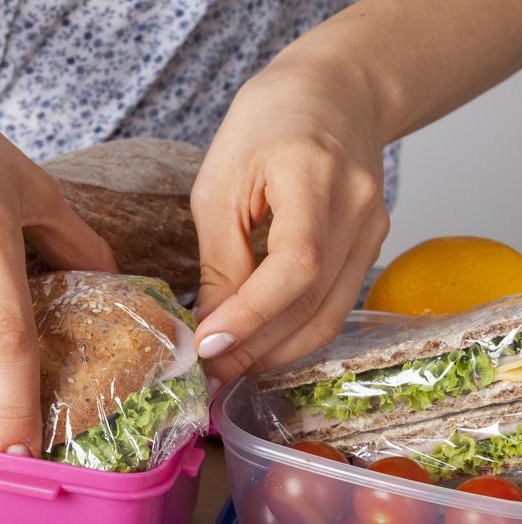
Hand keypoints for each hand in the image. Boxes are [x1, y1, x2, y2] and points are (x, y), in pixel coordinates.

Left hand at [191, 56, 389, 386]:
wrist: (334, 93)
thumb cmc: (266, 125)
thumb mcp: (220, 183)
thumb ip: (219, 258)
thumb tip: (210, 327)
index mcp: (315, 178)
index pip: (295, 266)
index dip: (251, 315)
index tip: (207, 346)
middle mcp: (358, 210)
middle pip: (313, 302)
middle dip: (256, 347)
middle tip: (207, 372)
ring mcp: (373, 231)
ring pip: (328, 315)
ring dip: (276, 351)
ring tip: (228, 366)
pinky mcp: (371, 246)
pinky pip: (334, 304)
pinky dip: (295, 331)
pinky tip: (259, 342)